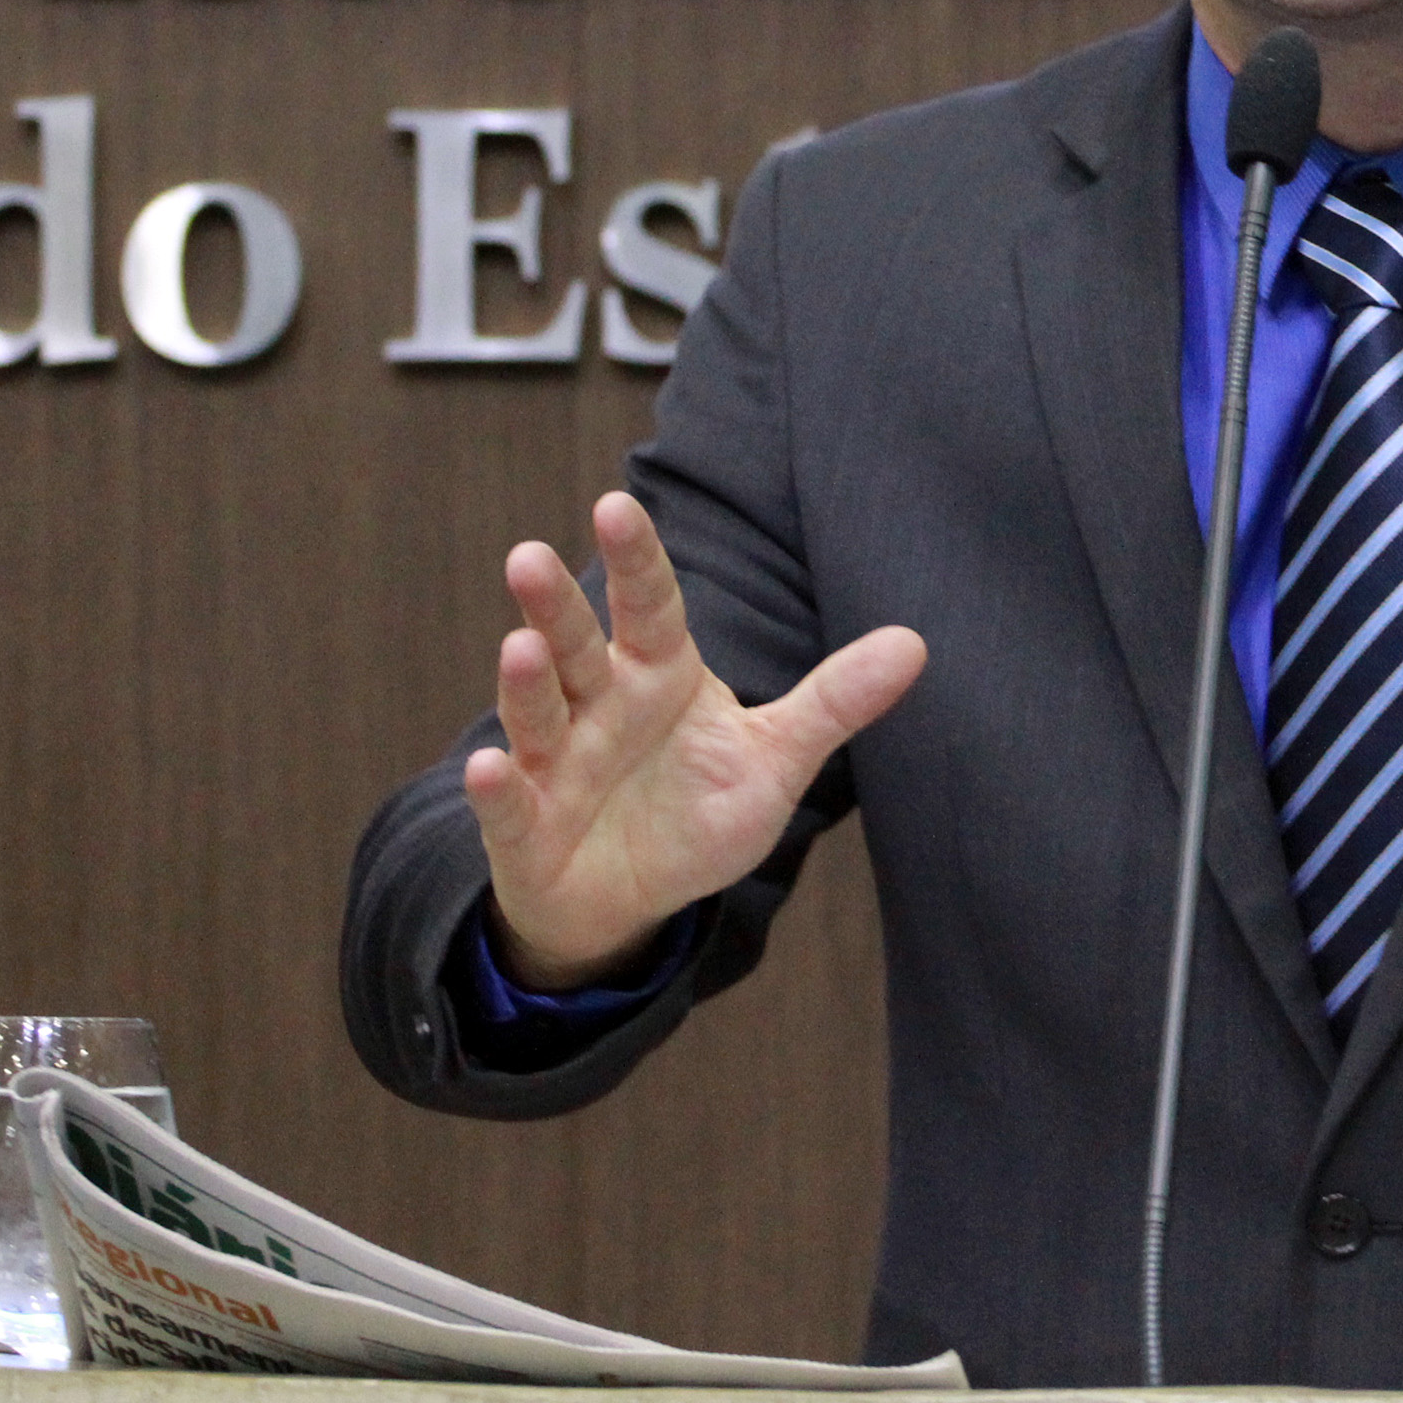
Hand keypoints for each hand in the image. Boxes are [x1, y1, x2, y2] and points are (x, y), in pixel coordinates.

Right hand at [461, 491, 924, 988]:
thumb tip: (916, 643)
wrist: (634, 899)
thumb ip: (834, 702)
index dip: (633, 558)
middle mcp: (599, 706)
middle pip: (576, 644)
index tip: (618, 504)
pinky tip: (486, 768)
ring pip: (537, 712)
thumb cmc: (699, 812)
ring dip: (525, 682)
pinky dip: (496, 790)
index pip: (649, 605)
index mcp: (659, 674)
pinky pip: (510, 805)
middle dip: (554, 605)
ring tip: (520, 646)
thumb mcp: (775, 759)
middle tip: (527, 556)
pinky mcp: (526, 827)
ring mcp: (555, 764)